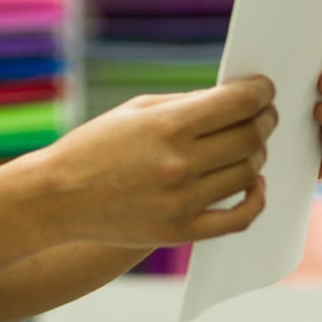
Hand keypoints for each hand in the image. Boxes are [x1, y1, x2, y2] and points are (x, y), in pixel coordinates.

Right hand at [28, 76, 276, 247]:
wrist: (56, 198)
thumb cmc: (95, 147)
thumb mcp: (136, 110)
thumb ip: (187, 103)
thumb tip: (233, 99)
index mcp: (167, 126)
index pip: (238, 104)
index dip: (261, 92)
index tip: (264, 89)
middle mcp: (179, 164)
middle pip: (250, 138)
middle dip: (264, 120)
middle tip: (264, 115)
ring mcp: (182, 201)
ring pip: (249, 173)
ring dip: (257, 155)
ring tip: (248, 146)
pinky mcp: (181, 231)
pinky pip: (240, 218)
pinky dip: (255, 199)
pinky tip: (253, 184)